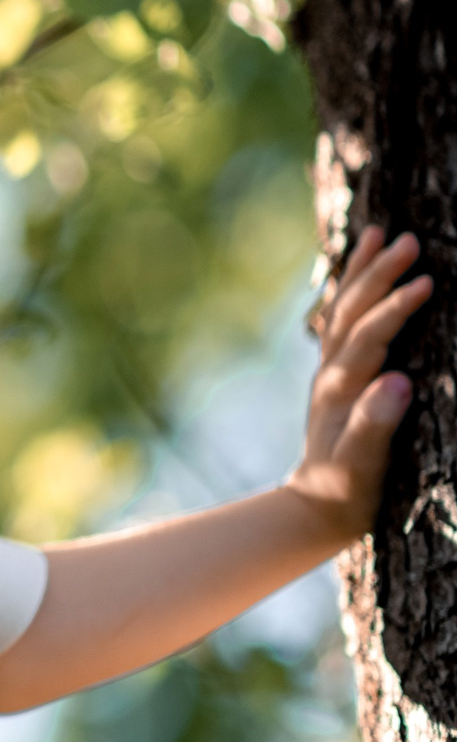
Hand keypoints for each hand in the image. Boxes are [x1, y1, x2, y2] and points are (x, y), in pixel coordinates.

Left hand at [288, 225, 431, 542]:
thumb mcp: (366, 464)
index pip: (370, 338)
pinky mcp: (336, 376)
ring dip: (363, 272)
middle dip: (380, 275)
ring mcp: (331, 372)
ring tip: (381, 234)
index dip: (396, 309)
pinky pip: (342, 322)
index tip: (426, 282)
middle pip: (353, 313)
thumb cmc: (350, 490)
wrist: (317, 507)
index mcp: (341, 391)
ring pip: (345, 310)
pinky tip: (361, 270)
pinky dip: (353, 291)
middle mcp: (331, 374)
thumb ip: (376, 424)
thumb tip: (398, 381)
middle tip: (409, 240)